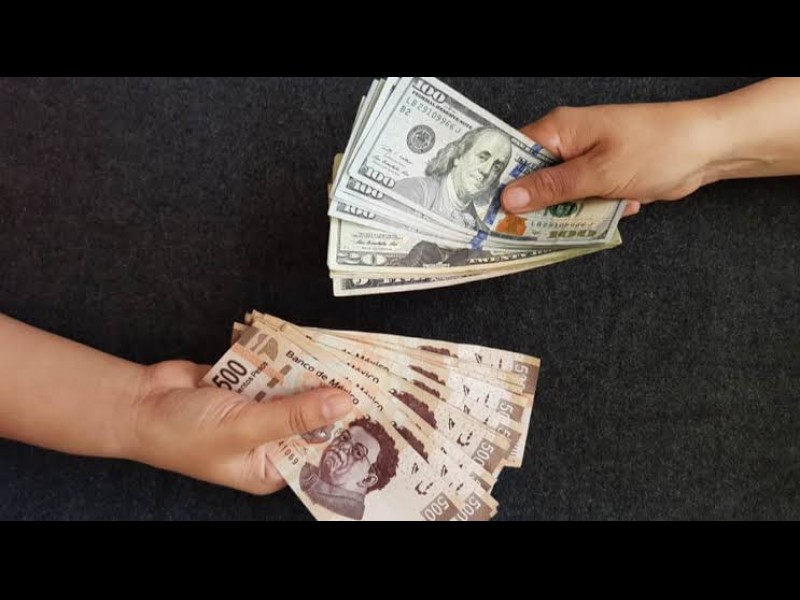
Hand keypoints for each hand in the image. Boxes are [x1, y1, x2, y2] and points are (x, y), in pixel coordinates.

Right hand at [121, 360, 351, 494]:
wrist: (139, 402)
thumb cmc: (184, 432)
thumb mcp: (244, 429)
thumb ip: (294, 415)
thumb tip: (342, 403)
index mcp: (270, 466)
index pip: (318, 452)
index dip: (345, 432)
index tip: (374, 410)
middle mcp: (269, 439)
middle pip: (311, 415)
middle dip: (330, 395)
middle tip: (364, 373)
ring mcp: (259, 409)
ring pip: (295, 388)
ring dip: (308, 371)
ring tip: (340, 353)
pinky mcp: (248, 383)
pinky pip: (275, 368)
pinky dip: (283, 356)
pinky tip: (304, 342)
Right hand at [501, 101, 720, 216]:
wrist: (708, 149)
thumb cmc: (656, 149)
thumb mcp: (598, 173)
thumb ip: (551, 188)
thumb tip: (508, 198)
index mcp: (559, 130)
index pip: (511, 154)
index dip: (496, 182)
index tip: (484, 212)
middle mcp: (568, 143)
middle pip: (532, 179)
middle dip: (535, 205)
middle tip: (531, 230)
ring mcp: (586, 160)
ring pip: (558, 196)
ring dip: (573, 211)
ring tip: (595, 212)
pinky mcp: (602, 176)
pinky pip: (583, 201)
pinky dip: (596, 210)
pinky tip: (621, 205)